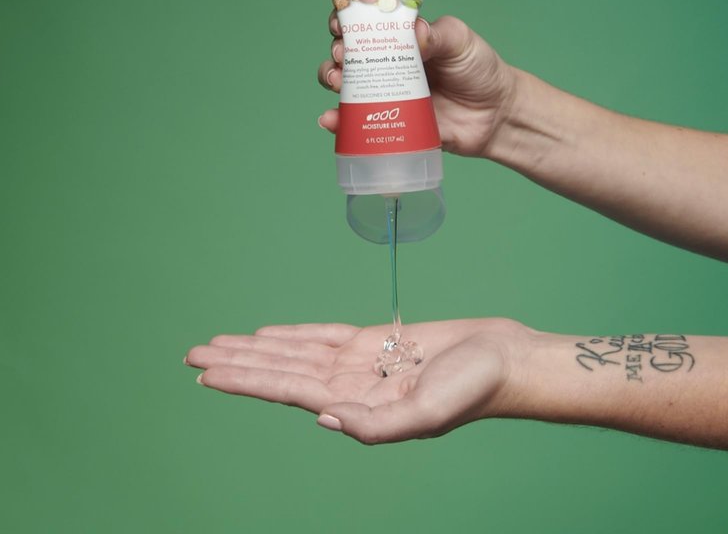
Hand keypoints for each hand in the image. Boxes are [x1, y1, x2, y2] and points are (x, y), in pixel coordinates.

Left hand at [184, 318, 533, 443]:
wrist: (504, 359)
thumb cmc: (474, 389)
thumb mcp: (428, 415)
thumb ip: (377, 425)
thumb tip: (321, 418)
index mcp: (358, 405)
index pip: (286, 389)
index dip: (244, 379)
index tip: (205, 372)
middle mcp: (350, 385)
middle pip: (280, 370)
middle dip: (236, 362)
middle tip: (192, 354)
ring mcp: (361, 362)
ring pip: (296, 351)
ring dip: (257, 347)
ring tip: (219, 344)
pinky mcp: (376, 341)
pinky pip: (324, 335)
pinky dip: (294, 334)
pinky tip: (270, 335)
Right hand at [317, 14, 516, 157]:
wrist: (497, 114)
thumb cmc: (478, 69)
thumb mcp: (460, 40)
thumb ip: (438, 33)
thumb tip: (413, 32)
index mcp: (400, 38)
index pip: (364, 23)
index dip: (347, 19)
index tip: (342, 22)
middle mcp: (387, 64)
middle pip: (347, 53)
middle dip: (336, 51)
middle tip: (343, 55)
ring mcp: (385, 94)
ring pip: (345, 86)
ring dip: (331, 80)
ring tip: (337, 82)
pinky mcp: (388, 123)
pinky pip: (357, 123)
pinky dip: (339, 122)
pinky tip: (332, 120)